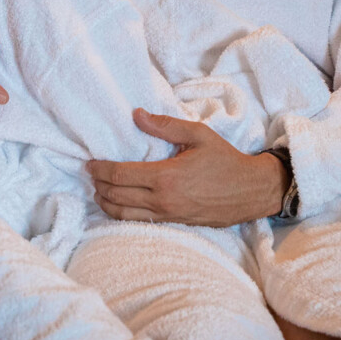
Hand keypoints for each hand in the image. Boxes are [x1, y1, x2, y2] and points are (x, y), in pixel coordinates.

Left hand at [86, 109, 285, 226]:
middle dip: (98, 186)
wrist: (250, 191)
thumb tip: (137, 115)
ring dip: (106, 203)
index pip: (120, 175)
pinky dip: (122, 214)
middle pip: (116, 196)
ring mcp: (168, 216)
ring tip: (99, 191)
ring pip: (124, 214)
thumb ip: (165, 125)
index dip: (100, 169)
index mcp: (166, 176)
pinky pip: (139, 222)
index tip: (90, 163)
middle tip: (91, 175)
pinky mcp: (174, 224)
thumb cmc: (225, 160)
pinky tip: (118, 205)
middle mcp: (163, 200)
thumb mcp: (198, 134)